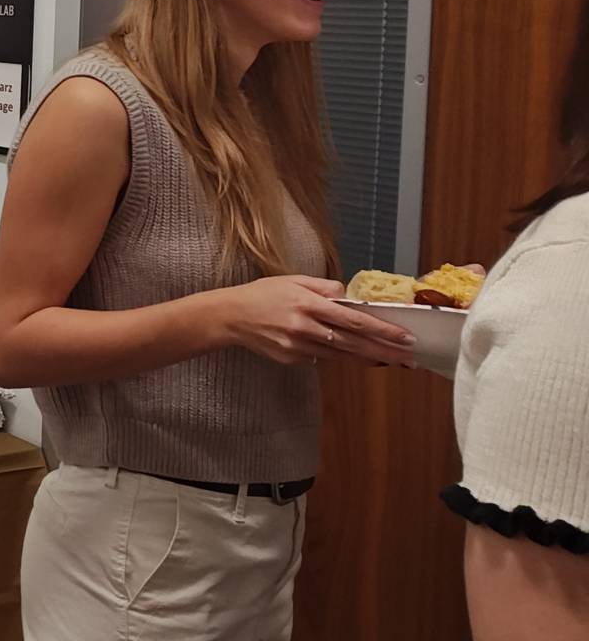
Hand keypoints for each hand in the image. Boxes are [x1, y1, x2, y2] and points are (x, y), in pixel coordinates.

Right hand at [218, 275, 415, 366]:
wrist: (229, 316)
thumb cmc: (261, 294)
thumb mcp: (292, 280)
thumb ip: (323, 286)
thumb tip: (348, 296)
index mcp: (308, 304)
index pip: (354, 320)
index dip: (382, 330)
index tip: (405, 336)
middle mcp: (305, 327)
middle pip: (353, 343)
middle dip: (385, 351)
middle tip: (410, 358)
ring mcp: (298, 346)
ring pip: (341, 355)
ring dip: (369, 358)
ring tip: (392, 361)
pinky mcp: (291, 358)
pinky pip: (321, 358)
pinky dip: (340, 357)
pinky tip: (357, 356)